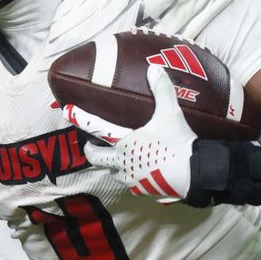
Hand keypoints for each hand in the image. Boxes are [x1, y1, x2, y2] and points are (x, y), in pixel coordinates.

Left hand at [64, 65, 196, 202]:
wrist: (193, 175)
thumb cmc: (177, 142)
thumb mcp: (170, 113)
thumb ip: (162, 90)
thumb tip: (154, 69)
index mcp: (124, 142)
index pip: (96, 127)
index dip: (80, 118)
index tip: (67, 111)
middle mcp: (123, 161)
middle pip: (96, 158)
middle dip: (90, 150)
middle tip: (90, 144)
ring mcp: (132, 178)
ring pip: (112, 172)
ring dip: (111, 164)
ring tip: (116, 157)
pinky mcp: (143, 190)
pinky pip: (130, 184)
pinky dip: (131, 176)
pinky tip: (140, 171)